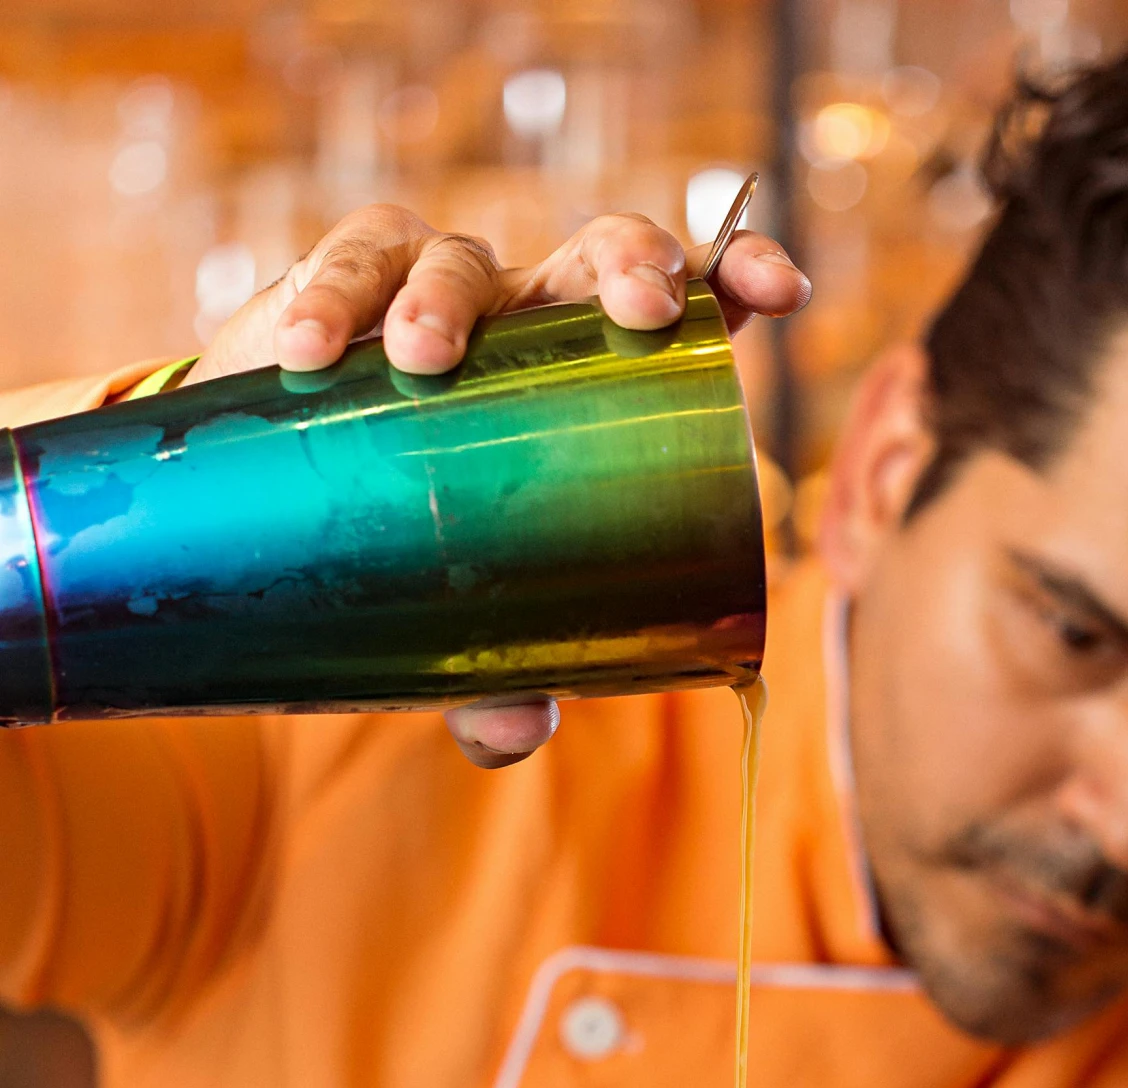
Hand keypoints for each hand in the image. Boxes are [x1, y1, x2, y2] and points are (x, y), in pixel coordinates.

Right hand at [184, 203, 808, 769]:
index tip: (781, 292)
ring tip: (420, 357)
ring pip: (460, 255)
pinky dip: (334, 295)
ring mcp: (437, 292)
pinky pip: (351, 261)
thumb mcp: (466, 635)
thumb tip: (517, 731)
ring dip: (444, 296)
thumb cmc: (414, 560)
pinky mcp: (343, 283)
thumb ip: (500, 684)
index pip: (687, 309)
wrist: (284, 513)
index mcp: (594, 383)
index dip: (738, 276)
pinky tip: (310, 348)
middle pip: (595, 255)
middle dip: (630, 264)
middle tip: (640, 314)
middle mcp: (529, 322)